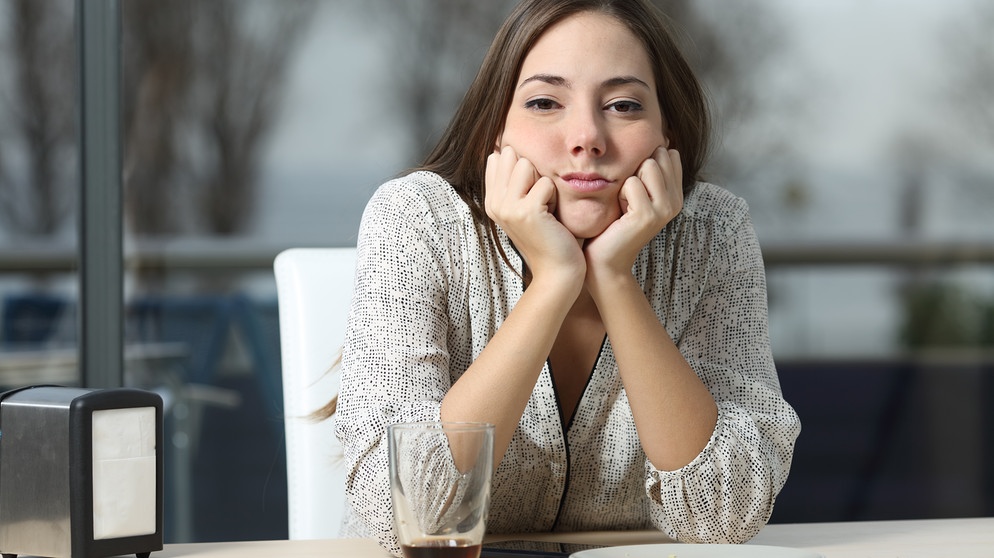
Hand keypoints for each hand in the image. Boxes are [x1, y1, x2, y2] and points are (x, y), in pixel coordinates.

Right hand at [485, 146, 584, 285]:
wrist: (557, 271)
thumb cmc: (549, 237)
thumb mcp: (525, 207)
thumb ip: (513, 181)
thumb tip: (505, 147)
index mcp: (491, 201)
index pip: (498, 157)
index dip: (521, 169)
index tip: (530, 196)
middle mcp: (494, 203)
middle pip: (512, 156)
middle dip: (533, 173)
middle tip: (540, 202)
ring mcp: (507, 208)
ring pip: (526, 165)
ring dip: (544, 184)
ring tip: (546, 208)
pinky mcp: (526, 211)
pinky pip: (545, 183)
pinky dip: (555, 197)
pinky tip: (552, 217)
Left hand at [584, 147, 682, 281]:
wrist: (605, 259)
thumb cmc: (613, 222)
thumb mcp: (635, 192)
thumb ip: (650, 169)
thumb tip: (664, 137)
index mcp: (675, 194)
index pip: (669, 154)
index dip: (646, 162)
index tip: (635, 188)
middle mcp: (675, 201)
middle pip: (657, 156)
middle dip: (636, 171)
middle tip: (627, 198)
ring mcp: (664, 209)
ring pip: (647, 165)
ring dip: (627, 182)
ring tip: (624, 205)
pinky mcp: (648, 215)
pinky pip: (631, 183)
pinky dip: (620, 194)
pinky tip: (620, 213)